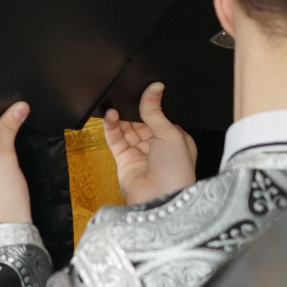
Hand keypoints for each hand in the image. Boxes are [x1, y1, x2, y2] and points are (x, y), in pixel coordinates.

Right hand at [104, 82, 196, 204]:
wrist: (161, 198)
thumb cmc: (175, 169)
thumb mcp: (169, 133)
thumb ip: (155, 110)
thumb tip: (155, 87)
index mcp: (175, 140)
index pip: (159, 117)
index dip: (149, 106)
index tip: (140, 91)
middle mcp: (158, 146)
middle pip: (141, 122)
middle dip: (132, 110)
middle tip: (123, 95)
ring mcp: (140, 153)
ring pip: (127, 129)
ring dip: (121, 117)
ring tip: (113, 104)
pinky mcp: (124, 160)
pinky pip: (116, 140)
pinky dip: (112, 127)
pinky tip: (110, 115)